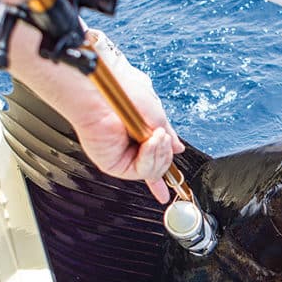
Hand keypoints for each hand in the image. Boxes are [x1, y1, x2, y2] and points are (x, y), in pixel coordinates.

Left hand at [8, 24, 183, 203]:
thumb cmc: (124, 90)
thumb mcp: (155, 112)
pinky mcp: (111, 163)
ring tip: (155, 135)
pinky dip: (149, 157)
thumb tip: (178, 148)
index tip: (165, 191)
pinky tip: (148, 142)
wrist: (104, 89)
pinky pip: (140, 171)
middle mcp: (128, 146)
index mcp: (139, 133)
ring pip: (152, 171)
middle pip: (158, 165)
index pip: (154, 156)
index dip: (162, 172)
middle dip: (166, 151)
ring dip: (160, 152)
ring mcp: (119, 155)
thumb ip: (167, 133)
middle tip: (161, 134)